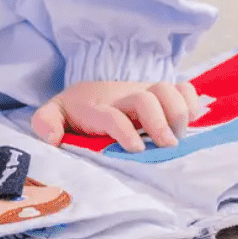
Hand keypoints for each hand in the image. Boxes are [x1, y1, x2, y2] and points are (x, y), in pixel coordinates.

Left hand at [31, 80, 202, 151]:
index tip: (135, 149)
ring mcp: (145, 93)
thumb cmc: (75, 110)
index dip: (124, 130)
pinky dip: (192, 102)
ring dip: (178, 112)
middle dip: (159, 121)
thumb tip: (51, 139)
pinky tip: (192, 122)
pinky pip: (184, 89)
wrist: (88, 90)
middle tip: (167, 146)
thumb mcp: (53, 114)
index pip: (112, 115)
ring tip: (179, 137)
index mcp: (96, 106)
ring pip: (168, 89)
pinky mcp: (161, 95)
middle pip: (146, 98)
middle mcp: (124, 97)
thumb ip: (45, 123)